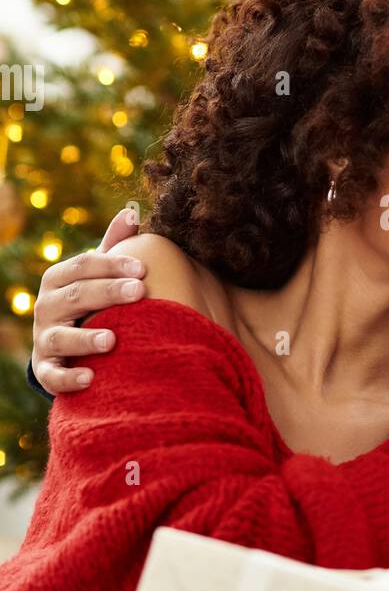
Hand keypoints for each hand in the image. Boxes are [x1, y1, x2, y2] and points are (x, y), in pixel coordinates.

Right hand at [32, 208, 144, 393]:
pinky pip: (52, 376)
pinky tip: (91, 379)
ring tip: (113, 339)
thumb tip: (132, 211)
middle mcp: (46, 306)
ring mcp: (44, 339)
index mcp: (59, 278)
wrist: (62, 342)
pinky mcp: (45, 369)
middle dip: (108, 293)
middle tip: (140, 292)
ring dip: (85, 338)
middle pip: (76, 296)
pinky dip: (69, 378)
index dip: (111, 265)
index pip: (83, 266)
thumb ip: (113, 244)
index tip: (143, 268)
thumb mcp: (97, 273)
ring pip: (60, 337)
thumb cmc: (89, 300)